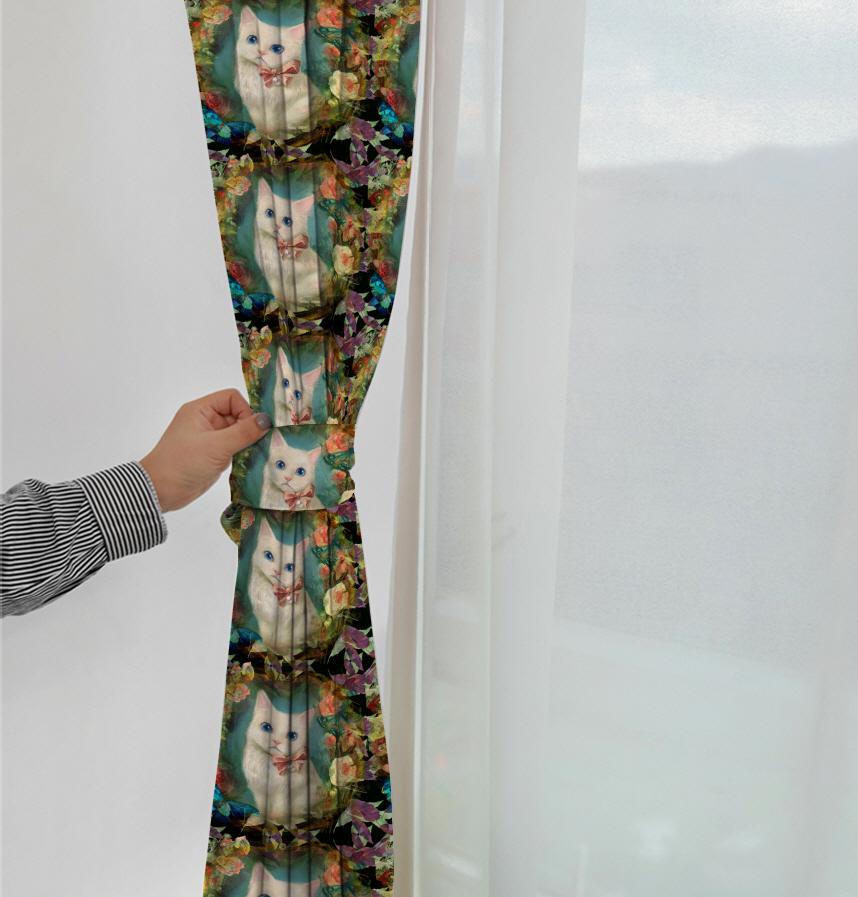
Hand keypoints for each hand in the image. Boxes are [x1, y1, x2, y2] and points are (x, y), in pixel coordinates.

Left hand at [139, 388, 270, 511]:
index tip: (252, 429)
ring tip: (255, 454)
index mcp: (201, 410)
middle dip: (249, 428)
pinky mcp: (213, 454)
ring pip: (237, 432)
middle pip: (237, 415)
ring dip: (247, 442)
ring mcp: (209, 438)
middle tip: (259, 443)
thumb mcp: (217, 446)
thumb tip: (267, 419)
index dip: (245, 410)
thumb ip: (244, 432)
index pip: (231, 398)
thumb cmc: (183, 463)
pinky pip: (234, 447)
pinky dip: (243, 453)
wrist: (160, 491)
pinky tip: (249, 462)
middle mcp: (205, 421)